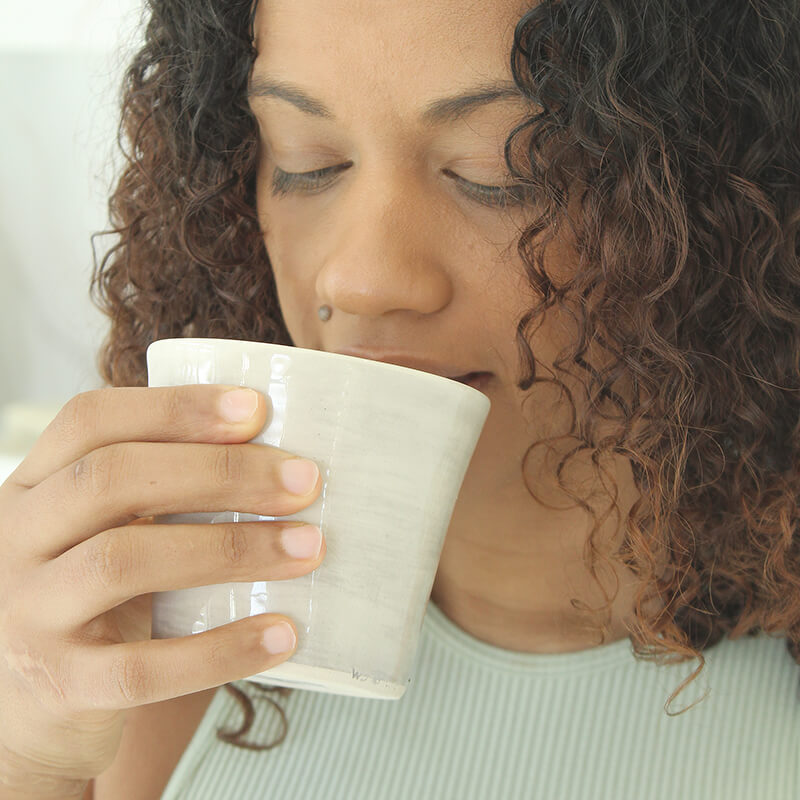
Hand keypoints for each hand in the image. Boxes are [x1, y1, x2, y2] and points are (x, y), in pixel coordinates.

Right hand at [0, 385, 323, 795]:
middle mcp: (15, 540)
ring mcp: (29, 614)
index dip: (174, 407)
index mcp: (33, 486)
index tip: (256, 409)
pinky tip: (281, 634)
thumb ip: (156, 489)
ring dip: (232, 550)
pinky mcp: (59, 685)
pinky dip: (220, 649)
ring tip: (308, 547)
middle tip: (304, 482)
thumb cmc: (93, 596)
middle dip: (221, 473)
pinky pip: (142, 668)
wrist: (28, 708)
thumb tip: (279, 458)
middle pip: (112, 479)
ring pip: (124, 562)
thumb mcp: (100, 529)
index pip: (91, 421)